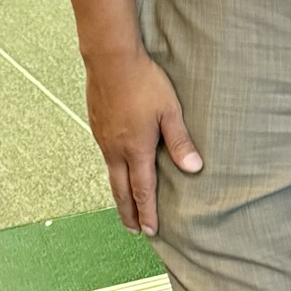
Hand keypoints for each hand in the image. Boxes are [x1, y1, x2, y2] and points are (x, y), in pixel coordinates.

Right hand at [84, 46, 202, 236]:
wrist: (110, 59)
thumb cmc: (144, 82)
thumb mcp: (170, 111)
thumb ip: (181, 141)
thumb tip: (194, 168)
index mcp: (136, 149)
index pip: (142, 190)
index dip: (147, 212)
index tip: (151, 230)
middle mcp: (115, 149)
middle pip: (121, 190)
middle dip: (129, 213)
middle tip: (135, 230)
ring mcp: (103, 138)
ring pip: (111, 175)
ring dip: (119, 195)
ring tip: (126, 207)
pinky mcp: (97, 126)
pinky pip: (105, 157)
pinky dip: (112, 173)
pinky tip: (117, 170)